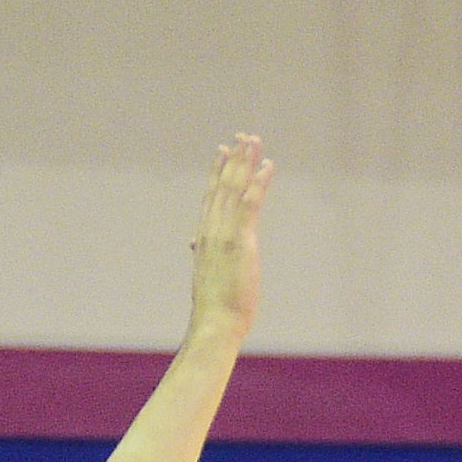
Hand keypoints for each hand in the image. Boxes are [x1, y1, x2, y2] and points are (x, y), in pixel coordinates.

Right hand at [190, 135, 272, 346]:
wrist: (214, 324)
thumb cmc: (214, 308)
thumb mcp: (206, 275)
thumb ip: (202, 255)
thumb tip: (194, 244)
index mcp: (204, 238)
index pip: (211, 198)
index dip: (216, 173)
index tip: (223, 152)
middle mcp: (210, 230)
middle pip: (222, 186)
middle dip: (233, 160)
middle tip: (242, 137)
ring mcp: (223, 233)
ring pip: (234, 188)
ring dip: (245, 162)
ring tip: (254, 140)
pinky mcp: (238, 240)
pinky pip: (250, 203)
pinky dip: (259, 182)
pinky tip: (268, 165)